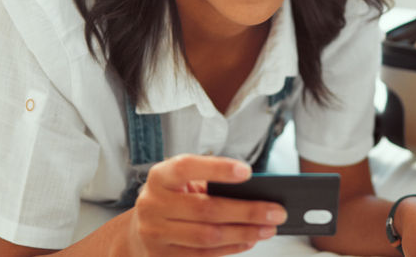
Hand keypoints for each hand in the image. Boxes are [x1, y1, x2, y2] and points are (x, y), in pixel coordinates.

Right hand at [127, 154, 286, 256]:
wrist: (140, 230)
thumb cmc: (172, 200)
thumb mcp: (182, 183)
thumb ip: (209, 183)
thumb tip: (254, 193)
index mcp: (159, 177)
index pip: (186, 167)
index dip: (217, 169)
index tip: (248, 172)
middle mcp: (153, 204)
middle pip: (206, 209)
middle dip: (247, 211)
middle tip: (276, 211)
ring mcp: (155, 233)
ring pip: (208, 236)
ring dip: (244, 233)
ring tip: (268, 228)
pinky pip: (204, 255)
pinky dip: (232, 247)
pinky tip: (250, 240)